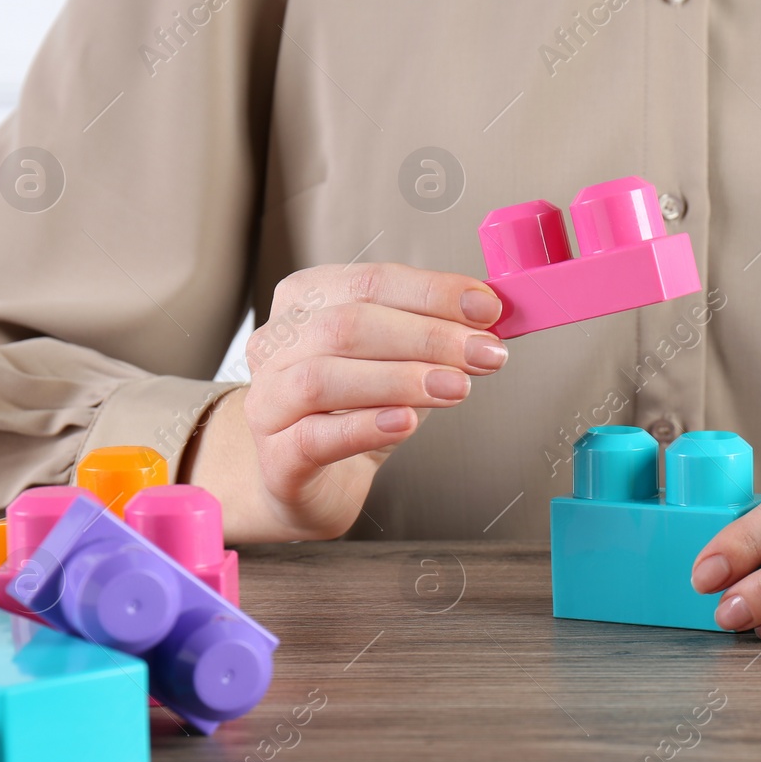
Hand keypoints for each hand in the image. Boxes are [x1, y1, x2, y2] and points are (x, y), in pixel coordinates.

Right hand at [184, 263, 507, 541]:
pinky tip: (406, 422)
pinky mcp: (276, 457)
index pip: (371, 281)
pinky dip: (365, 426)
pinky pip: (315, 436)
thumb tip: (491, 315)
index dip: (433, 292)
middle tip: (484, 353)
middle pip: (349, 325)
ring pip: (323, 378)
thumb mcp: (399, 359)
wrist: (313, 481)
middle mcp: (277, 345)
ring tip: (457, 388)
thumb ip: (436, 333)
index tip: (487, 307)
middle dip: (428, 336)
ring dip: (400, 379)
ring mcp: (269, 401)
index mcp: (306, 301)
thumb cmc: (356, 410)